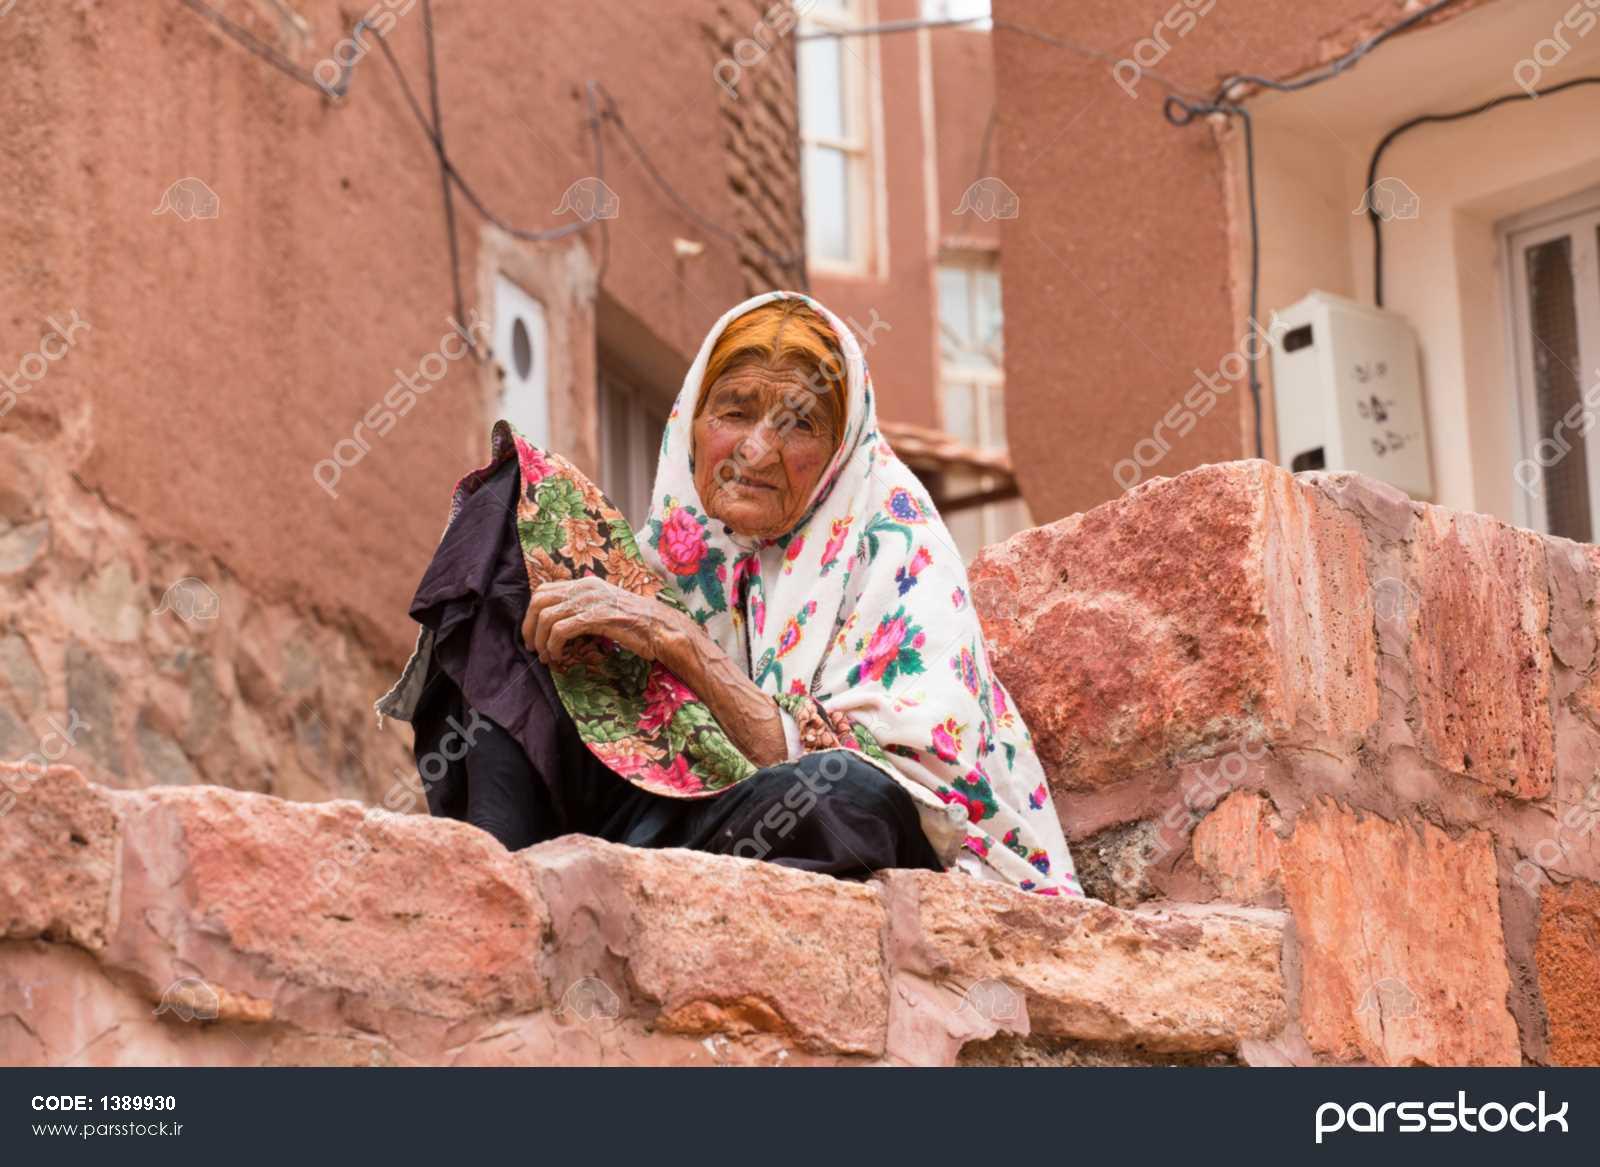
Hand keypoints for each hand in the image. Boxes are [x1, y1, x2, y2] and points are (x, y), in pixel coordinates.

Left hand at [522, 577, 687, 665]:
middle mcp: (585, 588)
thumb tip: (562, 624)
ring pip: (546, 616)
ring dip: (540, 640)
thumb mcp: (606, 608)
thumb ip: (585, 609)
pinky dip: (553, 646)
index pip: (544, 590)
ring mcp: (590, 601)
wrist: (661, 628)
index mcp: (586, 584)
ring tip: (546, 657)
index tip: (533, 634)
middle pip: (539, 600)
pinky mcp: (595, 617)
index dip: (532, 613)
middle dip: (529, 626)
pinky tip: (559, 657)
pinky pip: (560, 630)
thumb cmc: (638, 624)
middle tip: (532, 647)